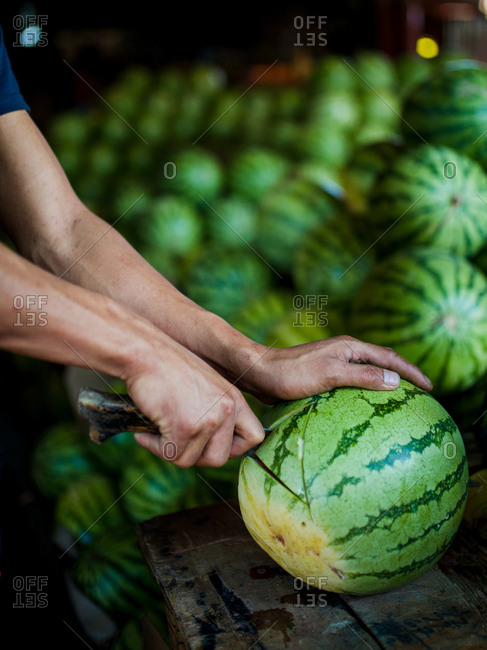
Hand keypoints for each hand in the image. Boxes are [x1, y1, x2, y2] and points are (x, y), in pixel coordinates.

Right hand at [125, 340, 263, 466]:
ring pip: (191, 460)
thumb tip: (213, 446)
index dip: (235, 449)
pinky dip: (154, 447)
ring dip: (170, 450)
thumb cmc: (167, 368)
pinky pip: (171, 454)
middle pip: (220, 459)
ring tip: (157, 431)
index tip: (212, 446)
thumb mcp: (205, 387)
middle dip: (195, 456)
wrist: (144, 353)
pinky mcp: (186, 427)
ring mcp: (208, 419)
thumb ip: (216, 411)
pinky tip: (144, 433)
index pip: (255, 437)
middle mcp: (227, 409)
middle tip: (177, 442)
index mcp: (234, 399)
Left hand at [240, 335, 432, 402]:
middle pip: (381, 363)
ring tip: (398, 403)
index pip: (390, 358)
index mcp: (350, 347)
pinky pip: (351, 384)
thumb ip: (361, 376)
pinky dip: (365, 393)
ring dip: (384, 384)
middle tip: (421, 395)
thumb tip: (395, 381)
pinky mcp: (322, 376)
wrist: (258, 372)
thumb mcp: (329, 374)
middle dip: (403, 376)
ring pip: (367, 374)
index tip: (430, 387)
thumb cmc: (291, 373)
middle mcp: (345, 352)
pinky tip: (363, 410)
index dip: (412, 372)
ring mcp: (333, 363)